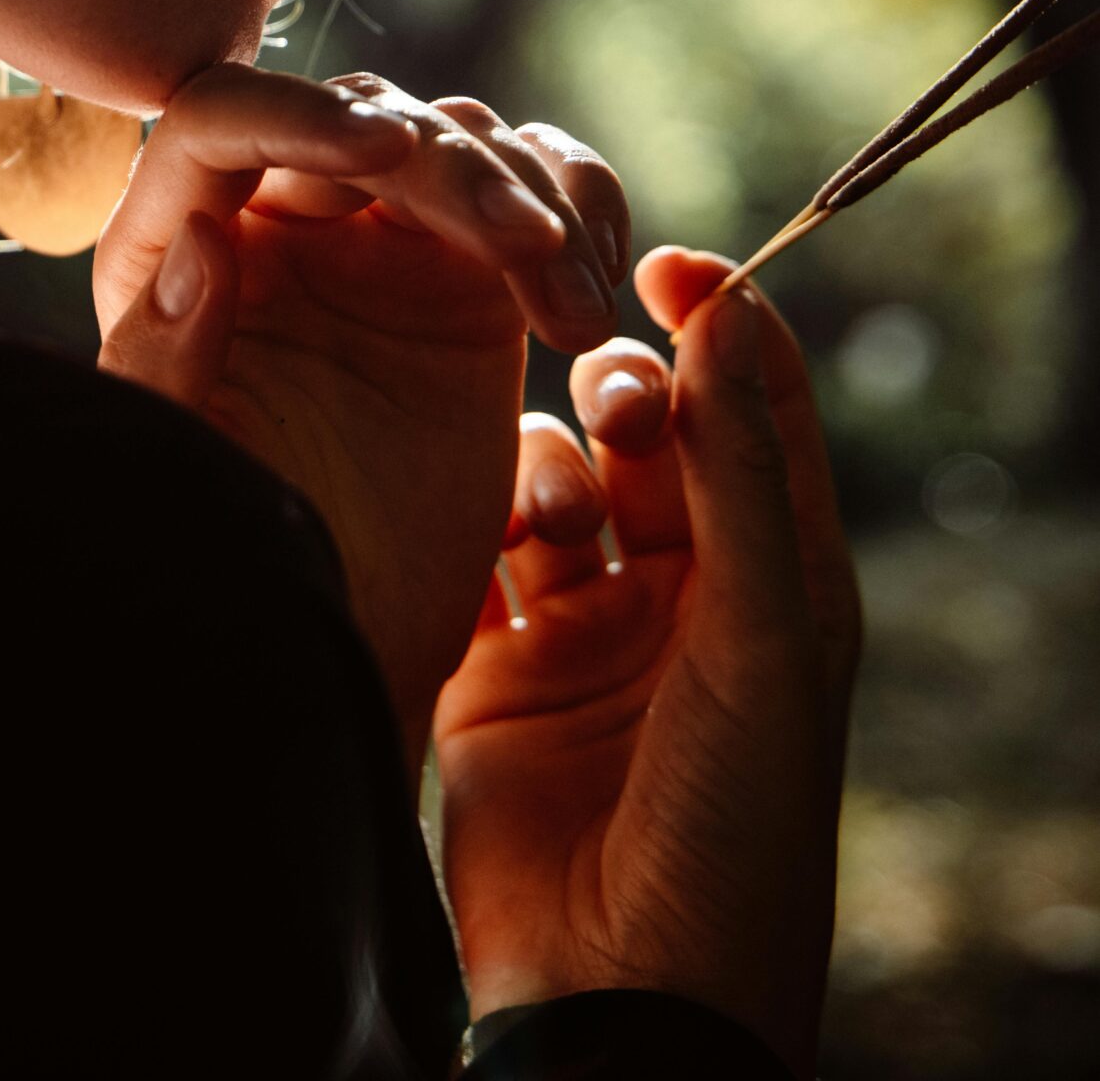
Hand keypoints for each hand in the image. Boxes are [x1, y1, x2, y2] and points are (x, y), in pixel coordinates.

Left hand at [93, 63, 628, 770]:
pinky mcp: (472, 282)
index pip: (222, 118)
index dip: (304, 115)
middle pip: (364, 117)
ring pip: (462, 140)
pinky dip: (584, 213)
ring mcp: (379, 243)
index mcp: (169, 249)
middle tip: (529, 252)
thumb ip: (164, 360)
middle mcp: (271, 221)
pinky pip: (537, 193)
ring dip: (535, 199)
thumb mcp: (178, 477)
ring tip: (573, 314)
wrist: (337, 664)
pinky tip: (596, 298)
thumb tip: (207, 234)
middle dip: (456, 171)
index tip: (389, 154)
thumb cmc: (227, 575)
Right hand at [432, 248, 861, 1079]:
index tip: (668, 259)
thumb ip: (738, 471)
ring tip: (551, 523)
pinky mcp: (495, 664)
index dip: (722, 323)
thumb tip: (727, 312)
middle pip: (649, 428)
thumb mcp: (762, 634)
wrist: (622, 989)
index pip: (753, 407)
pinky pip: (477, 547)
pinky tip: (479, 538)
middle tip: (607, 395)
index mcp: (772, 578)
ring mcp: (583, 624)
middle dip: (625, 391)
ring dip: (548, 467)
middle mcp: (680, 588)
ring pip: (555, 475)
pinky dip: (475, 522)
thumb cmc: (732, 824)